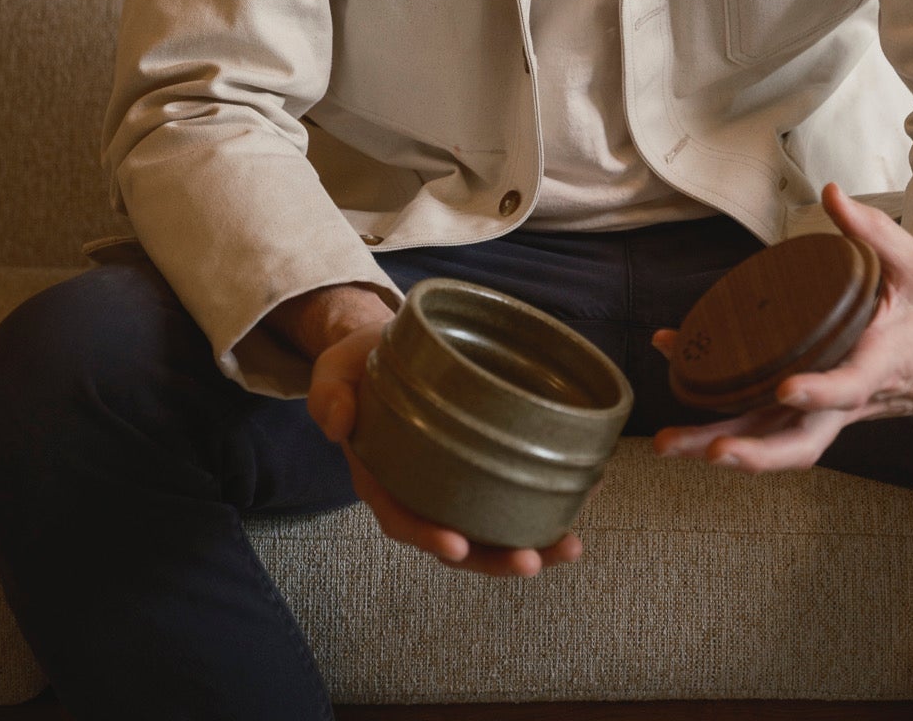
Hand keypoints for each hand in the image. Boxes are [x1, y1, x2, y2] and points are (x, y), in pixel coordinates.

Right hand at [308, 320, 587, 577]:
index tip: (457, 547)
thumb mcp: (333, 372)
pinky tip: (583, 492)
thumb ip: (329, 395)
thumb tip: (337, 422)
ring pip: (490, 528)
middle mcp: (420, 491)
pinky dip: (544, 500)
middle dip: (495, 559)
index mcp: (381, 478)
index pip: (403, 519)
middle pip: (457, 541)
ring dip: (531, 542)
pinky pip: (508, 493)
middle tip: (533, 561)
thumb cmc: (358, 365)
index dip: (428, 537)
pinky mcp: (479, 464)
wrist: (383, 350)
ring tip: (571, 545)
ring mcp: (452, 482)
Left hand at [649, 182, 912, 474]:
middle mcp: (849, 400)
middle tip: (712, 451)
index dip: (820, 391)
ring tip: (669, 445)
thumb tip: (832, 193)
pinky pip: (764, 422)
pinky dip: (722, 419)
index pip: (850, 386)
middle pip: (802, 440)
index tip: (787, 386)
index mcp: (880, 364)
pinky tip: (681, 404)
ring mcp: (826, 410)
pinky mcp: (807, 408)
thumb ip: (874, 230)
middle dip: (755, 452)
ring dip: (721, 447)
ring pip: (774, 442)